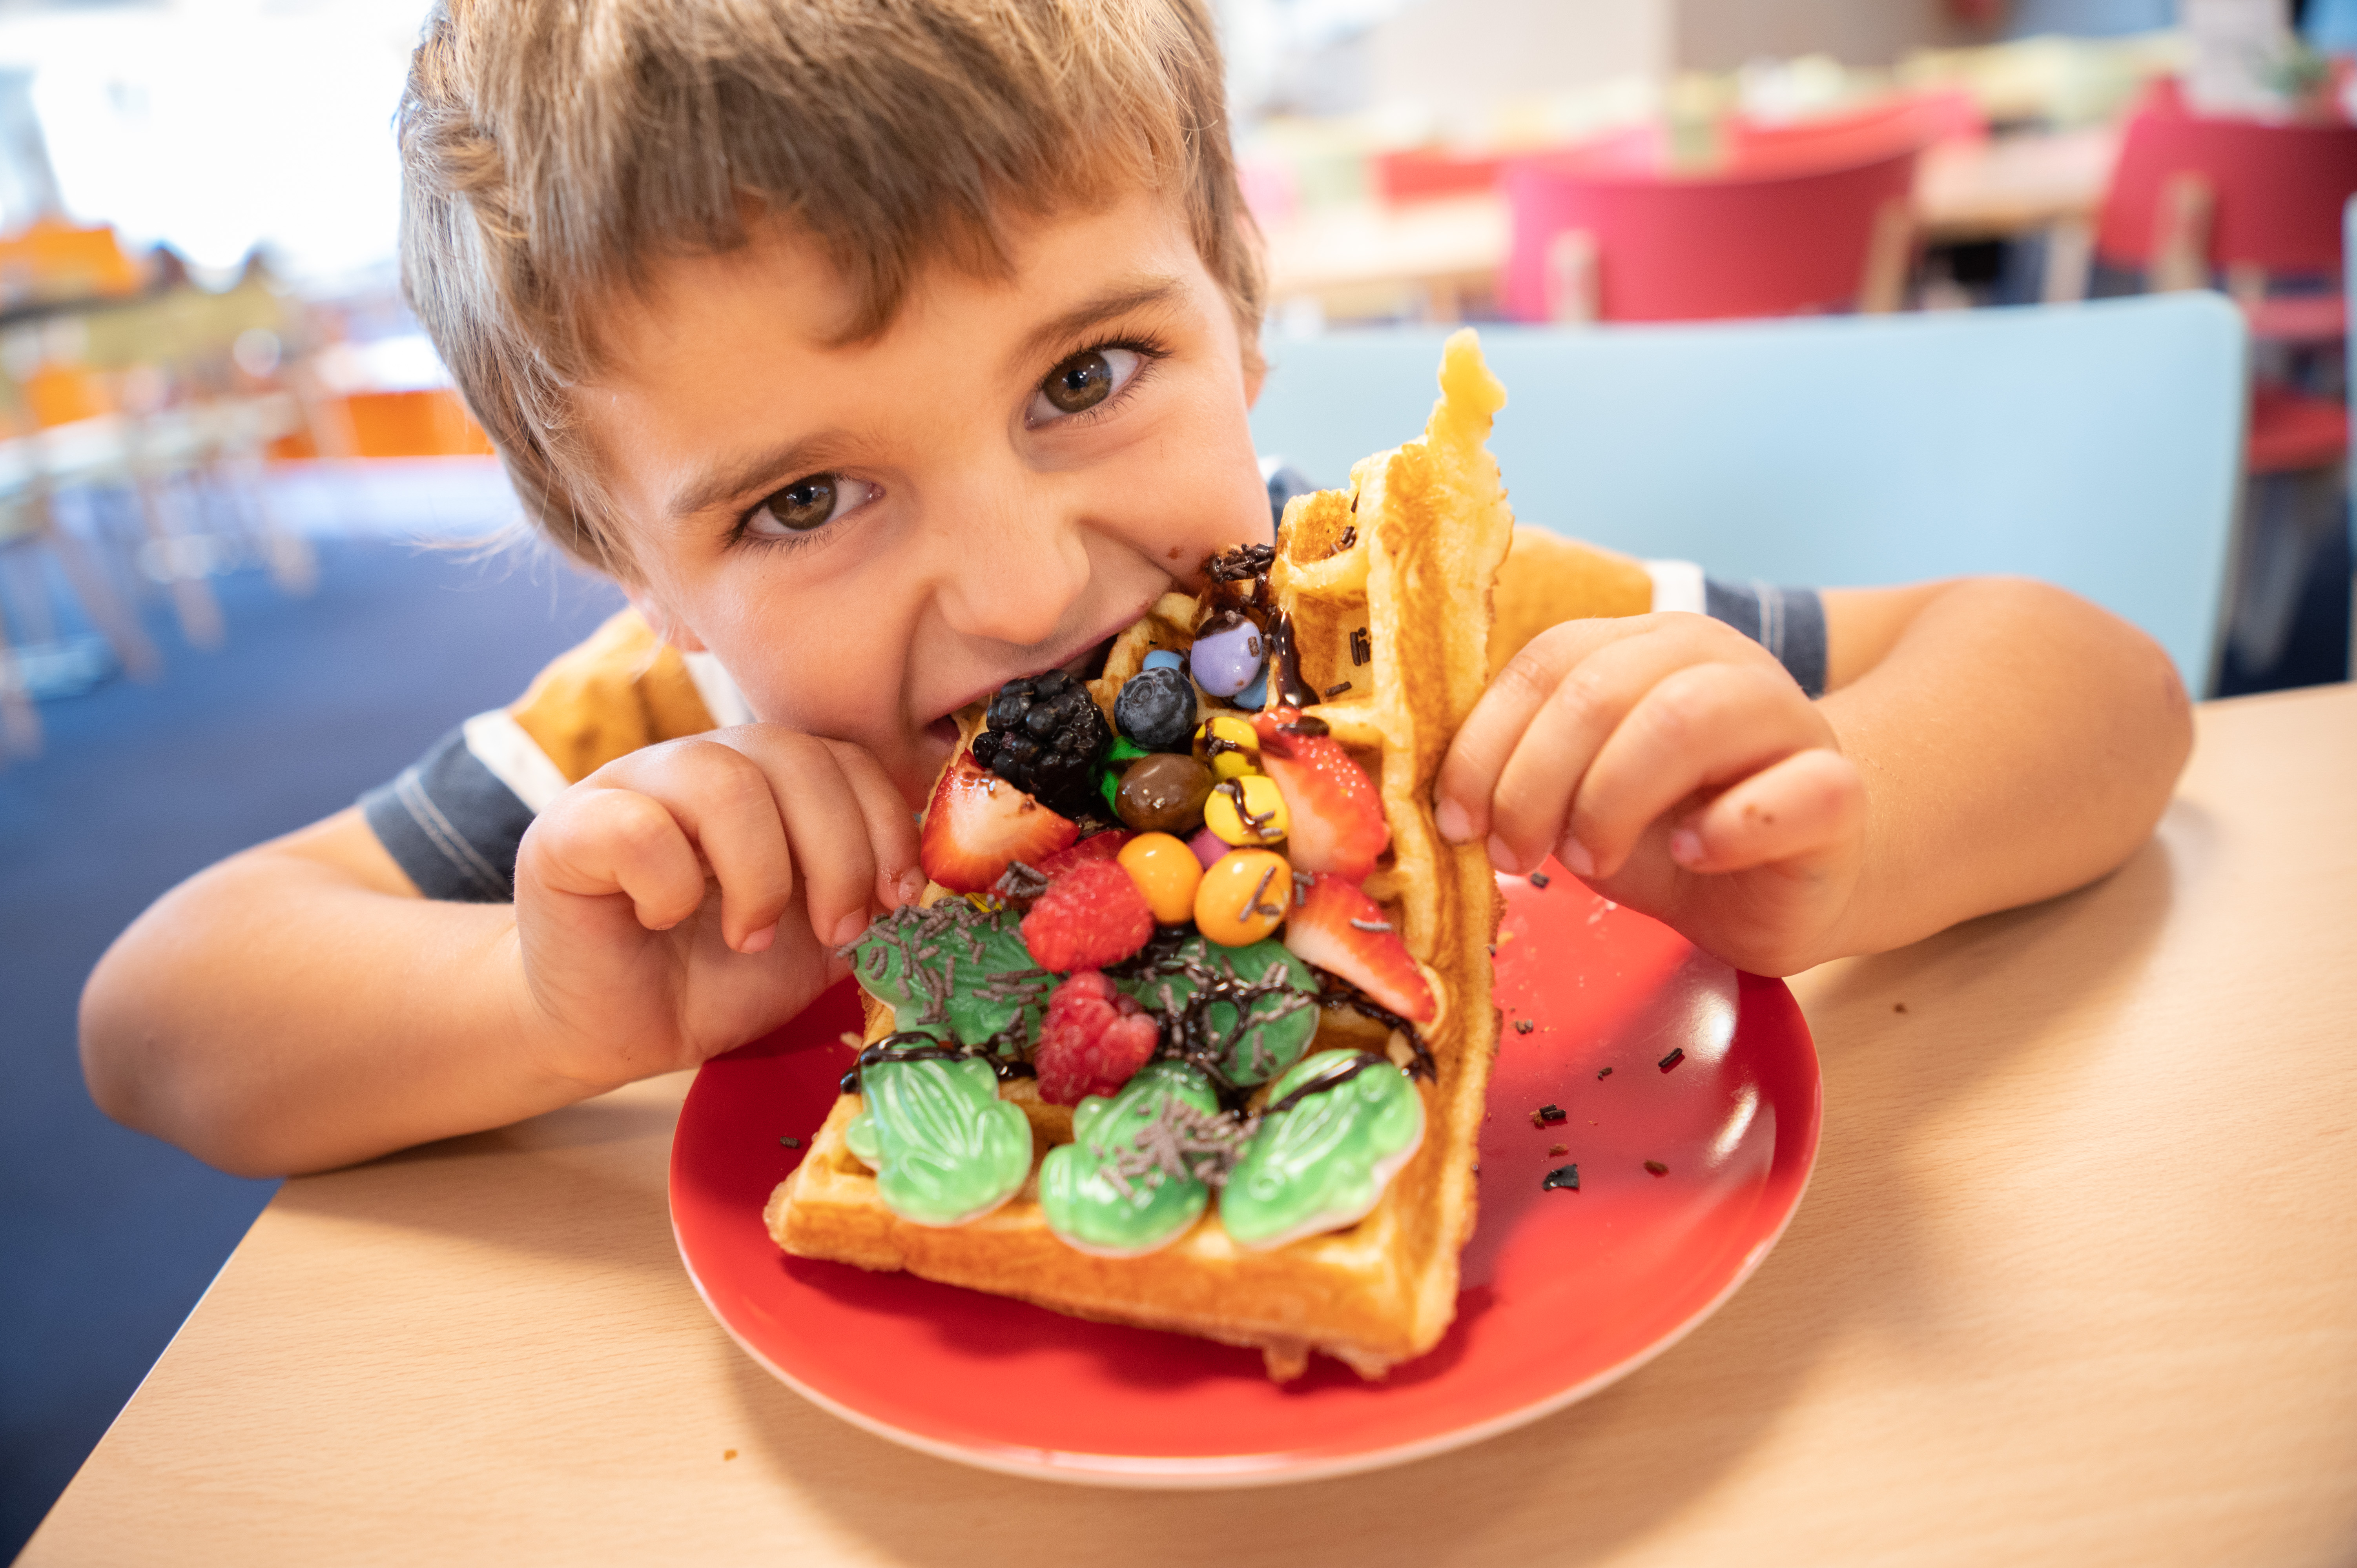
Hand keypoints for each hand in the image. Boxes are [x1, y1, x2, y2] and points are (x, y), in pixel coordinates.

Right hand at [512, 726, 922, 1088]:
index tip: (898, 899)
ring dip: (759, 872)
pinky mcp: (567, 828)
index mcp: (765, 779)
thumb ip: (864, 897)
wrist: (610, 1033)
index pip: (844, 756)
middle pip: (794, 757)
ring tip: (751, 936)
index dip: (884, 822)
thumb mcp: (813, 941)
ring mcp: (630, 785)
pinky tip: (667, 920)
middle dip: (838, 854)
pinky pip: (638, 824)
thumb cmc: (710, 980)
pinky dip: (671, 883)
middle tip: (835, 932)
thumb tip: (929, 881)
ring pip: (722, 780)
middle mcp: (701, 764)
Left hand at [1434, 613, 1867, 974]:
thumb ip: (1522, 771)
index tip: (1456, 821)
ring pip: (1686, 718)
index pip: (1546, 664)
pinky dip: (1729, 828)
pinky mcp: (1837, 790)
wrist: (1788, 877)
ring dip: (1612, 799)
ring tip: (1590, 860)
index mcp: (1642, 649)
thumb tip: (1435, 797)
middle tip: (1515, 854)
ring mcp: (1785, 718)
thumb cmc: (1672, 831)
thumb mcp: (1579, 795)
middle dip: (1534, 782)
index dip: (1485, 744)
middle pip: (1602, 689)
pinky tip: (1695, 855)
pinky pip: (1790, 791)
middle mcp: (1715, 663)